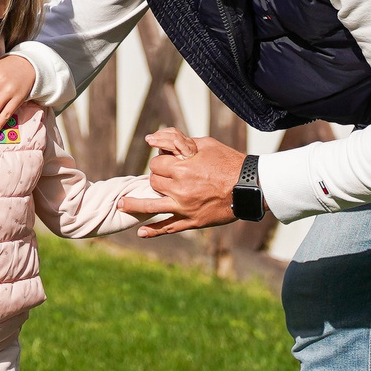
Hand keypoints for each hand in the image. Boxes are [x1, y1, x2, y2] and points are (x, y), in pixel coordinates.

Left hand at [124, 127, 245, 235]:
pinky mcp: (192, 221)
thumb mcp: (205, 144)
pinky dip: (154, 231)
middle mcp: (180, 188)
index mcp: (183, 167)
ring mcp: (184, 207)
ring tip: (120, 205)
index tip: (167, 162)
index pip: (156, 164)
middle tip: (168, 178)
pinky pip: (169, 227)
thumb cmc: (229, 162)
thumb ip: (180, 142)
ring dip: (134, 206)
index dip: (161, 162)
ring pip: (151, 206)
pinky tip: (141, 232)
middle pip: (154, 182)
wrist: (250, 186)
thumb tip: (156, 139)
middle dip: (158, 178)